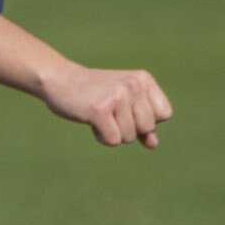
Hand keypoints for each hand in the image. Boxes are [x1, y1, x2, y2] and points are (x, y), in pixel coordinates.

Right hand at [37, 63, 171, 147]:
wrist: (60, 79)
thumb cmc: (94, 93)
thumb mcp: (123, 102)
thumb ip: (141, 122)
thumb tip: (153, 144)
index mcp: (143, 79)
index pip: (164, 114)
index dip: (147, 119)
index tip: (128, 110)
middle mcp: (133, 85)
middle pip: (147, 127)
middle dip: (129, 128)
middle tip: (110, 112)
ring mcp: (117, 96)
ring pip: (129, 136)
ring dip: (113, 132)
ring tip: (99, 114)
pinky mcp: (100, 109)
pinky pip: (113, 140)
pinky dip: (101, 136)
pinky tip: (91, 120)